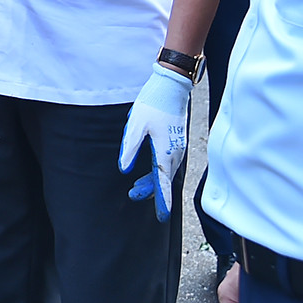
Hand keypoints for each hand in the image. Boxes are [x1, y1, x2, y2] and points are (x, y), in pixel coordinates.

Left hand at [118, 64, 192, 220]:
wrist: (172, 85)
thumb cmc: (153, 103)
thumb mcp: (135, 126)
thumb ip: (130, 148)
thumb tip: (124, 169)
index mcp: (165, 151)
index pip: (163, 182)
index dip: (162, 200)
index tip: (162, 217)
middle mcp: (176, 151)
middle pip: (164, 178)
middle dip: (151, 190)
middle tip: (132, 194)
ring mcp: (178, 145)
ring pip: (166, 170)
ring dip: (153, 180)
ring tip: (136, 187)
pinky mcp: (177, 139)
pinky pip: (169, 161)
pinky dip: (160, 170)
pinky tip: (151, 170)